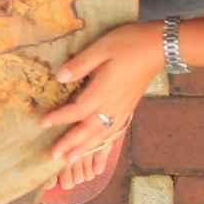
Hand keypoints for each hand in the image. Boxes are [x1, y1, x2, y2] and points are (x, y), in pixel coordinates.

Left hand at [40, 22, 163, 171]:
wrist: (160, 47)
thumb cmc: (129, 43)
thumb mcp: (101, 48)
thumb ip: (80, 64)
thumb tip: (59, 78)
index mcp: (103, 90)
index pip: (77, 110)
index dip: (59, 118)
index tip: (42, 124)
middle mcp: (113, 104)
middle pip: (89, 130)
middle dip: (71, 144)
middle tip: (54, 157)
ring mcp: (123, 108)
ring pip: (102, 134)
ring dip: (85, 148)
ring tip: (71, 160)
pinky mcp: (129, 107)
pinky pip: (113, 131)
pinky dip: (102, 142)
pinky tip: (97, 146)